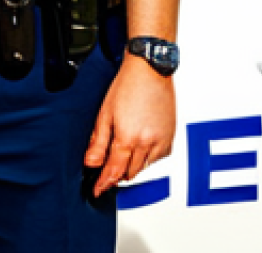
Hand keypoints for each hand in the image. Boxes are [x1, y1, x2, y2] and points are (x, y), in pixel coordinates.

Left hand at [84, 55, 175, 197]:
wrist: (150, 71)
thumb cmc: (127, 86)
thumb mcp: (105, 113)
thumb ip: (98, 141)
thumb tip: (91, 162)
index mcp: (128, 138)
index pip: (114, 170)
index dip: (104, 182)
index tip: (98, 189)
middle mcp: (147, 143)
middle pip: (130, 173)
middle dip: (117, 174)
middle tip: (106, 171)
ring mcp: (161, 142)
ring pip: (144, 168)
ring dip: (132, 167)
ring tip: (121, 155)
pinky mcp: (170, 138)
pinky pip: (158, 159)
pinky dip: (147, 158)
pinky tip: (139, 147)